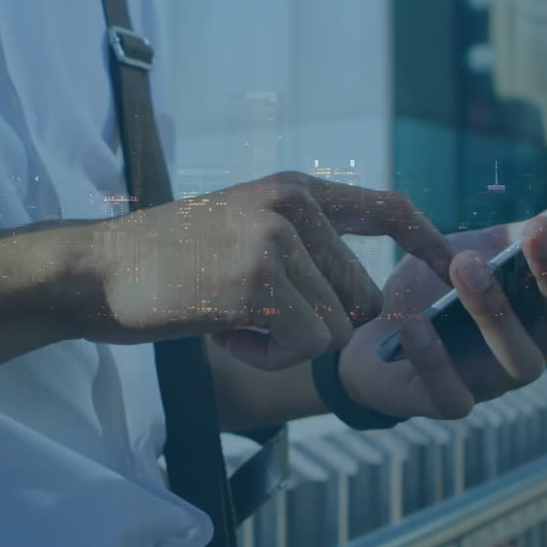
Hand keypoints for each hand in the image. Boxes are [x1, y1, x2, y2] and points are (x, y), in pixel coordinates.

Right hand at [78, 172, 453, 369]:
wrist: (96, 270)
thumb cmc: (166, 263)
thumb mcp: (243, 228)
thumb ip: (301, 243)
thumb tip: (363, 301)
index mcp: (295, 189)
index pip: (387, 208)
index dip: (427, 242)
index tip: (451, 271)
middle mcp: (293, 205)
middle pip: (360, 298)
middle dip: (314, 327)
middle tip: (249, 313)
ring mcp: (276, 239)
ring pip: (330, 330)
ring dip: (281, 344)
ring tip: (226, 315)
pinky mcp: (258, 280)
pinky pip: (301, 347)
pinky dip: (263, 356)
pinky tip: (220, 330)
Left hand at [338, 181, 546, 419]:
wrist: (367, 335)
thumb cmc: (430, 291)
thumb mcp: (470, 252)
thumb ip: (511, 240)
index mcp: (544, 307)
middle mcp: (533, 347)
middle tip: (541, 230)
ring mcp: (492, 381)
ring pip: (519, 361)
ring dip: (495, 311)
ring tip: (465, 266)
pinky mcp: (445, 404)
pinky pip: (449, 392)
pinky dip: (433, 358)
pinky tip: (416, 324)